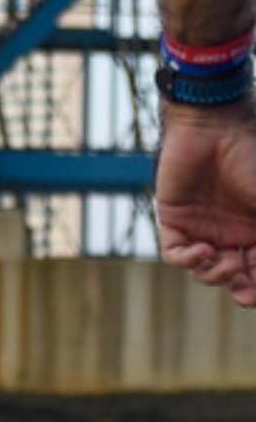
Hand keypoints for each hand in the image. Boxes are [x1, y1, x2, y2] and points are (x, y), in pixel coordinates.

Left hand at [155, 101, 255, 307]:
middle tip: (243, 295)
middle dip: (240, 288)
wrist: (212, 125)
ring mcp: (201, 229)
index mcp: (254, 228)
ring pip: (205, 270)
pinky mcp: (174, 222)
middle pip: (233, 275)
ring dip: (216, 274)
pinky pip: (177, 255)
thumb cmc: (248, 155)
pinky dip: (188, 260)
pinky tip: (201, 251)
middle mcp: (229, 233)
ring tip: (227, 262)